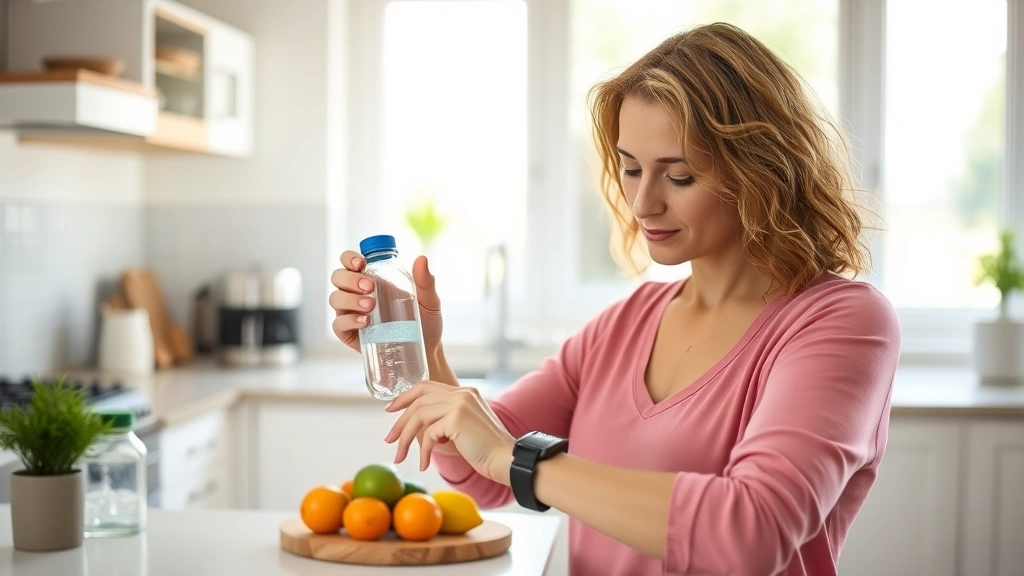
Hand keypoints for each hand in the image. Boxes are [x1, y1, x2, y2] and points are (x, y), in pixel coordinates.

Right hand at [329, 251, 443, 353]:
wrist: (426, 352)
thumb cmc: (426, 323)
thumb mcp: (429, 301)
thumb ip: (425, 281)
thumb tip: (421, 259)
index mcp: (374, 280)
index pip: (350, 262)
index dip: (349, 258)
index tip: (362, 263)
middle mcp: (358, 294)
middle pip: (338, 277)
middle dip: (350, 278)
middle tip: (370, 286)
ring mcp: (352, 314)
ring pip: (335, 299)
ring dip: (350, 298)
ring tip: (370, 305)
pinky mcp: (351, 335)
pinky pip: (338, 325)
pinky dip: (349, 320)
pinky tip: (365, 322)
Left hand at [384, 381, 515, 484]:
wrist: (507, 460)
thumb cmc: (485, 451)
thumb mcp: (462, 430)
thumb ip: (442, 423)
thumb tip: (414, 429)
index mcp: (465, 392)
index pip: (426, 386)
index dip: (405, 396)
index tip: (391, 409)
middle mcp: (462, 393)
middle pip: (419, 400)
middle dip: (400, 421)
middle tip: (389, 440)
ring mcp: (460, 403)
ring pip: (419, 416)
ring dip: (406, 438)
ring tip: (400, 456)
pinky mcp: (457, 417)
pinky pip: (429, 433)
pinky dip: (423, 450)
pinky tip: (424, 463)